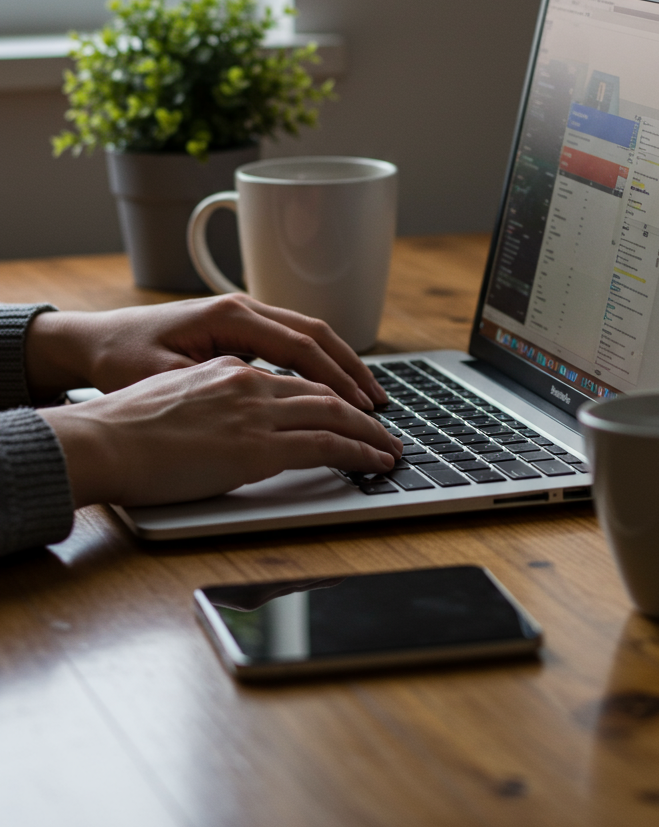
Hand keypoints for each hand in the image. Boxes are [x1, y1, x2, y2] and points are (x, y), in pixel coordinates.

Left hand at [25, 295, 387, 409]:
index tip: (361, 406)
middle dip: (351, 369)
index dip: (336, 378)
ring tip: (367, 395)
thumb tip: (259, 401)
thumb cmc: (122, 360)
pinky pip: (290, 340)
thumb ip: (212, 386)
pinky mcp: (238, 327)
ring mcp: (242, 314)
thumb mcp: (163, 377)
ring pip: (307, 333)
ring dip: (339, 363)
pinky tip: (331, 385)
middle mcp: (241, 308)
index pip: (300, 346)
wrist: (94, 340)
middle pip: (315, 333)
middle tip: (379, 403)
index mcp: (228, 316)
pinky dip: (318, 360)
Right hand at [41, 357, 400, 508]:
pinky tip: (374, 459)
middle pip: (323, 389)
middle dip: (359, 407)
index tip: (347, 403)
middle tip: (382, 424)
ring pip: (333, 413)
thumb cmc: (124, 428)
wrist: (102, 440)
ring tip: (389, 446)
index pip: (294, 375)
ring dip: (368, 431)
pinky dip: (358, 451)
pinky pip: (325, 445)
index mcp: (229, 368)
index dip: (329, 388)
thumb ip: (212, 399)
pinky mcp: (256, 448)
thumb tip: (228, 419)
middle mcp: (249, 381)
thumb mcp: (175, 395)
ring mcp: (255, 413)